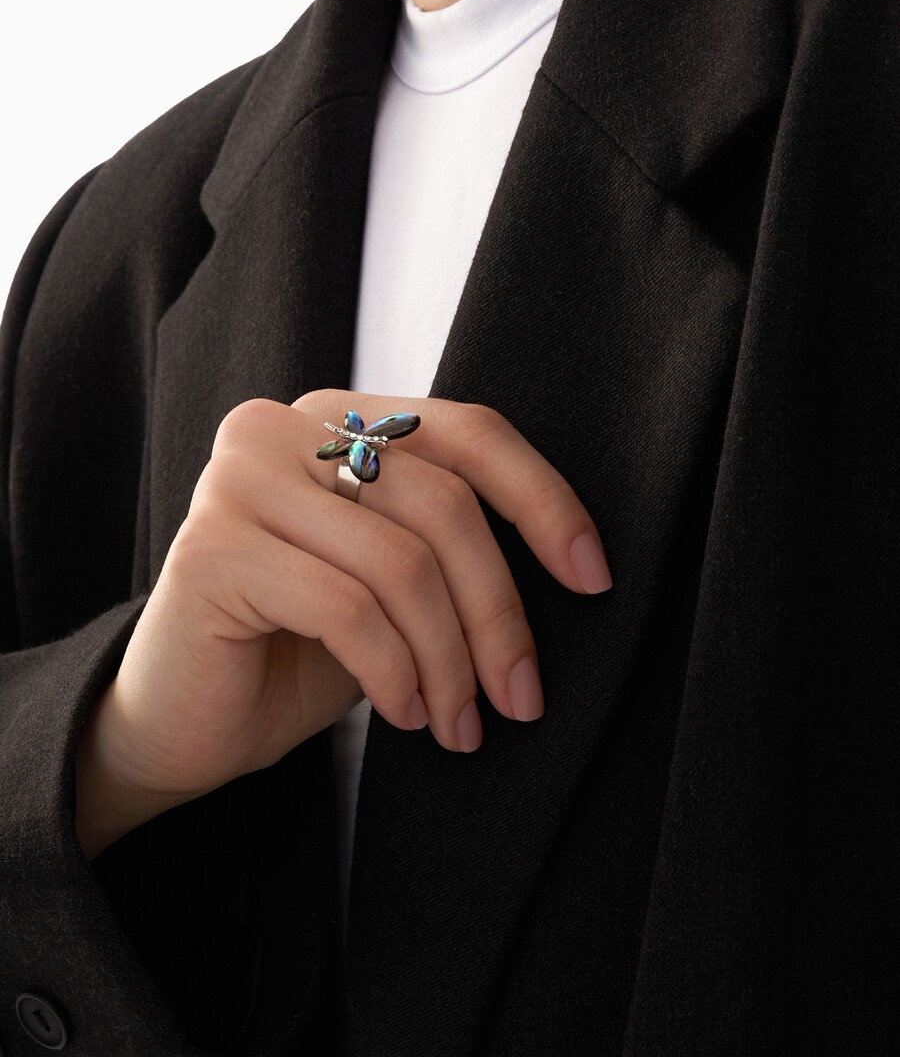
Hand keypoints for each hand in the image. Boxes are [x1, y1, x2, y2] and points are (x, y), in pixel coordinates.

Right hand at [88, 390, 612, 809]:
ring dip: (449, 661)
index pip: (467, 432)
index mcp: (335, 417)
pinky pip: (346, 608)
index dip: (544, 500)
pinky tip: (405, 712)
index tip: (593, 577)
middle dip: (498, 615)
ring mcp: (238, 479)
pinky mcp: (211, 547)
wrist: (181, 720)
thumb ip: (451, 544)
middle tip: (520, 697)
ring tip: (457, 724)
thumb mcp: (394, 582)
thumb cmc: (299, 648)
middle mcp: (280, 427)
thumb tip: (575, 563)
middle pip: (443, 504)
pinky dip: (394, 672)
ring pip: (402, 563)